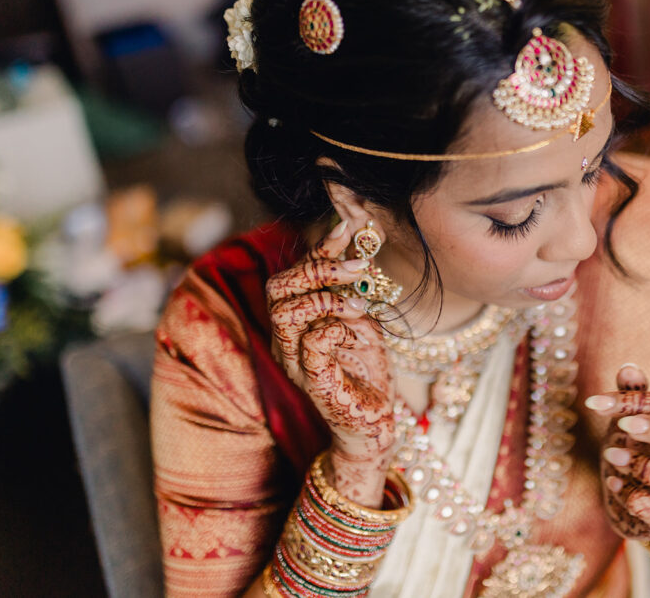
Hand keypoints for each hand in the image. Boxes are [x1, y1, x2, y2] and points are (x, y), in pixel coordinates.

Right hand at [266, 221, 395, 476]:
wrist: (372, 421)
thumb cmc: (364, 371)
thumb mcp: (360, 320)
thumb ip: (351, 289)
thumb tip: (356, 244)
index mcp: (295, 323)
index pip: (291, 276)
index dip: (316, 249)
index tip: (347, 229)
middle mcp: (287, 341)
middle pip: (277, 289)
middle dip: (317, 268)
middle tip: (357, 267)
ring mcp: (296, 362)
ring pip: (287, 313)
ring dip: (328, 298)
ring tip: (360, 305)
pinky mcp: (314, 383)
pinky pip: (313, 343)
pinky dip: (337, 328)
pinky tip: (356, 333)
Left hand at [587, 364, 649, 540]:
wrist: (640, 502)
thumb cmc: (642, 452)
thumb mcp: (634, 421)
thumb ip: (634, 396)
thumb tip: (628, 367)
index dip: (638, 402)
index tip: (598, 403)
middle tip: (624, 426)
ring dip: (646, 468)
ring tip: (613, 455)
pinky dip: (637, 499)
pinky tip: (613, 482)